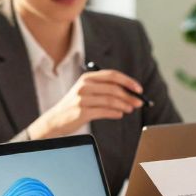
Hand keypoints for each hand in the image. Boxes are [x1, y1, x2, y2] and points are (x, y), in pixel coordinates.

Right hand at [28, 70, 143, 138]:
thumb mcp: (88, 91)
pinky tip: (120, 114)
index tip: (139, 89)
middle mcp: (84, 86)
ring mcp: (82, 99)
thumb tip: (130, 93)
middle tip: (139, 102)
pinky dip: (114, 113)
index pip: (112, 75)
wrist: (56, 119)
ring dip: (124, 105)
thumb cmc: (76, 105)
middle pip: (113, 88)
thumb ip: (105, 89)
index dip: (128, 81)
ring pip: (110, 100)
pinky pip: (103, 111)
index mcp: (87, 78)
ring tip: (130, 109)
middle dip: (129, 96)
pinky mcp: (81, 112)